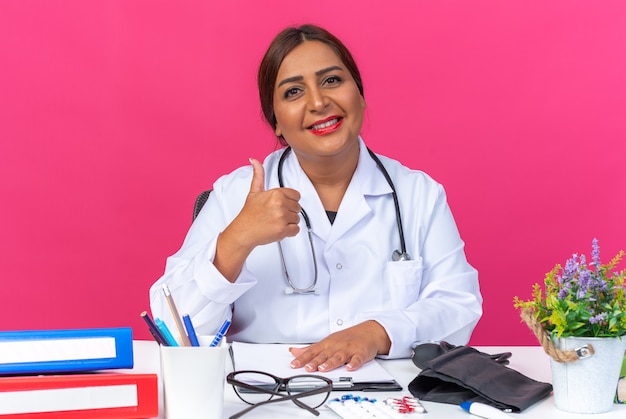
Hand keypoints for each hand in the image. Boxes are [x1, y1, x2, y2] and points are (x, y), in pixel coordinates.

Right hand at [214, 158, 300, 280]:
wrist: (243, 231)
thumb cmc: (249, 213)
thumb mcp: (254, 192)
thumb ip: (258, 175)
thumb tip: (254, 160)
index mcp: (276, 193)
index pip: (296, 195)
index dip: (289, 201)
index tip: (280, 205)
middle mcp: (280, 204)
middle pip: (297, 207)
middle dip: (289, 212)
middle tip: (275, 215)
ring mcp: (282, 217)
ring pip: (297, 219)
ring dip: (289, 222)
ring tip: (276, 222)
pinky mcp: (283, 230)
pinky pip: (296, 230)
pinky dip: (289, 231)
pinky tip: (278, 228)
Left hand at [288, 321, 390, 371]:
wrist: (368, 332)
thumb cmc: (346, 338)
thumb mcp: (327, 342)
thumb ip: (310, 349)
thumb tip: (294, 352)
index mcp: (327, 344)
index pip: (312, 351)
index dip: (303, 358)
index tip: (294, 364)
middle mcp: (337, 346)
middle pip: (324, 355)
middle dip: (315, 362)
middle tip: (307, 368)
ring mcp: (349, 349)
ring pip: (339, 357)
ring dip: (331, 363)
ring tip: (323, 368)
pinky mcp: (361, 353)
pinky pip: (358, 359)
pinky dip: (354, 363)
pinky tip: (350, 367)